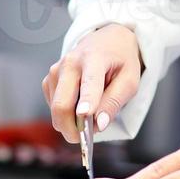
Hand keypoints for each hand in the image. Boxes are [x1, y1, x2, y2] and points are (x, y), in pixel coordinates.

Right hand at [42, 23, 140, 142]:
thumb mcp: (130, 80)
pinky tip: (79, 104)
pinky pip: (53, 105)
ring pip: (55, 108)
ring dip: (70, 121)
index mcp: (93, 58)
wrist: (108, 38)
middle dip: (71, 128)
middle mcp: (69, 63)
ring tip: (90, 113)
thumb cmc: (121, 60)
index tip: (85, 117)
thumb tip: (98, 124)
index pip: (89, 84)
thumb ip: (114, 102)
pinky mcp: (49, 79)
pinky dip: (65, 113)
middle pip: (62, 103)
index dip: (86, 103)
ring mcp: (56, 70)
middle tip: (84, 140)